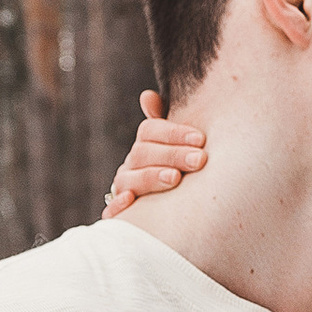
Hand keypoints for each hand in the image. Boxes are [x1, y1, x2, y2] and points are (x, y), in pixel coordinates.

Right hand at [103, 90, 207, 215]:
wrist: (172, 210)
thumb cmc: (180, 170)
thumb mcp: (178, 147)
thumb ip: (170, 123)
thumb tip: (147, 96)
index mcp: (145, 145)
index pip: (150, 131)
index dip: (174, 133)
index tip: (200, 139)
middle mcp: (131, 165)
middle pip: (144, 153)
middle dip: (173, 155)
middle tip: (200, 160)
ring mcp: (124, 188)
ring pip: (129, 180)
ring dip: (151, 177)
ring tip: (175, 178)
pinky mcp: (119, 214)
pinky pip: (111, 211)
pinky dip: (118, 206)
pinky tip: (130, 201)